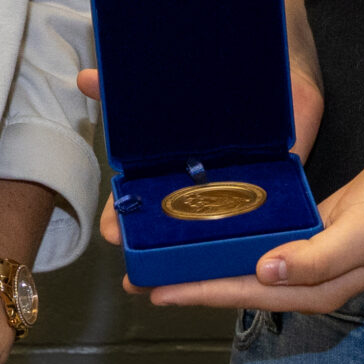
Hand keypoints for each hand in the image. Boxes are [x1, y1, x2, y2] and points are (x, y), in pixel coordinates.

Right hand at [79, 64, 327, 272]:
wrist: (277, 78)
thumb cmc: (222, 87)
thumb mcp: (174, 89)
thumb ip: (131, 89)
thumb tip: (85, 78)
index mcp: (169, 165)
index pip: (138, 197)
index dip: (123, 217)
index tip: (112, 232)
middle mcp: (195, 185)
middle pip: (166, 224)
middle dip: (148, 250)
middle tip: (135, 273)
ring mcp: (228, 195)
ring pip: (203, 236)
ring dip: (186, 262)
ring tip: (171, 286)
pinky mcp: (265, 199)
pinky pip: (249, 230)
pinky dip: (237, 250)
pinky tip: (228, 269)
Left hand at [146, 153, 363, 312]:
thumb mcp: (360, 233)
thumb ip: (316, 257)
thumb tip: (267, 274)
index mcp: (313, 286)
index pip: (243, 291)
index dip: (198, 292)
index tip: (156, 290)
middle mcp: (303, 281)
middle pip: (233, 288)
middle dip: (187, 286)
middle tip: (136, 280)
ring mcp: (303, 264)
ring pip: (240, 272)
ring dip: (201, 269)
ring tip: (159, 265)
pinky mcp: (304, 242)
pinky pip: (256, 252)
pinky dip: (227, 249)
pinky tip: (206, 241)